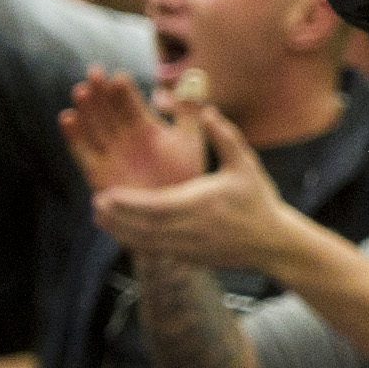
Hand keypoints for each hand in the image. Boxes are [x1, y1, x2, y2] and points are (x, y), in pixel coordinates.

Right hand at [58, 68, 205, 196]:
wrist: (175, 214)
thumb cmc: (185, 177)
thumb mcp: (190, 140)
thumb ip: (188, 112)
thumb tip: (193, 79)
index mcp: (145, 127)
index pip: (129, 102)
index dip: (123, 90)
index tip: (119, 77)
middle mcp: (124, 137)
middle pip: (107, 109)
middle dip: (100, 92)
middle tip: (94, 74)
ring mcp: (109, 153)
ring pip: (93, 126)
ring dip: (86, 109)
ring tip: (81, 91)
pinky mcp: (97, 172)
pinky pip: (82, 152)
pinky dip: (74, 137)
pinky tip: (67, 118)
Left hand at [90, 99, 303, 268]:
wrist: (272, 242)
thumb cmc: (258, 200)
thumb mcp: (245, 164)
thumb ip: (225, 137)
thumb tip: (207, 110)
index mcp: (201, 204)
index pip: (156, 206)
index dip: (129, 203)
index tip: (107, 194)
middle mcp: (192, 228)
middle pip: (145, 226)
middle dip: (118, 217)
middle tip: (95, 204)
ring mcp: (190, 246)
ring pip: (147, 241)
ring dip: (121, 231)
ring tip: (100, 218)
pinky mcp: (190, 257)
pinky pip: (156, 251)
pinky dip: (135, 242)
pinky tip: (120, 232)